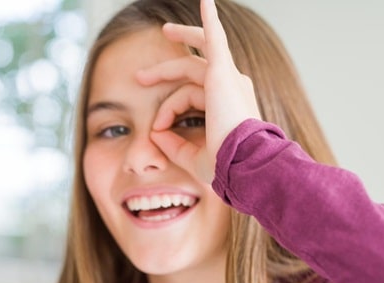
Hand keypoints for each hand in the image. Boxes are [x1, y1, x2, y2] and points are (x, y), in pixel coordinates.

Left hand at [136, 0, 260, 182]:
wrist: (243, 163)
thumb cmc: (226, 165)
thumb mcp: (193, 157)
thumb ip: (174, 145)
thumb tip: (155, 134)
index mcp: (226, 106)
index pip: (188, 97)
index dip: (166, 111)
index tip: (156, 129)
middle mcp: (231, 88)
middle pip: (191, 70)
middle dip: (165, 71)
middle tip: (141, 77)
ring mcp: (228, 78)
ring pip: (195, 57)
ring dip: (180, 41)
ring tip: (165, 29)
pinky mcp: (222, 73)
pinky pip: (216, 38)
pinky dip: (210, 20)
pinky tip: (205, 0)